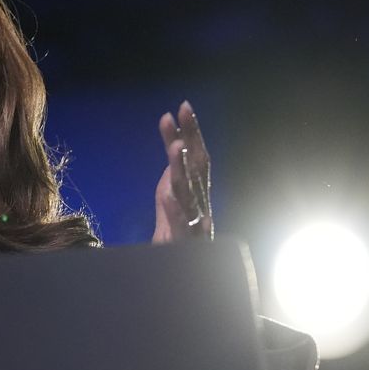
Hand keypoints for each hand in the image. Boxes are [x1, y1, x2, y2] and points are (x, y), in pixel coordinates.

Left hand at [152, 101, 213, 242]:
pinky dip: (176, 210)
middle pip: (197, 166)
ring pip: (189, 192)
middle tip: (182, 113)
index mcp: (198, 187)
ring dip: (182, 168)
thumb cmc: (176, 225)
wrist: (177, 263)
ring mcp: (196, 220)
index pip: (196, 153)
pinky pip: (182, 224)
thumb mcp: (170, 188)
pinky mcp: (186, 240)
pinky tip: (167, 196)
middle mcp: (201, 200)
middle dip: (191, 138)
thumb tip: (171, 131)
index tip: (183, 106)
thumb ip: (172, 163)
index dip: (192, 130)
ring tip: (175, 148)